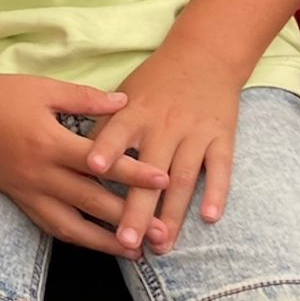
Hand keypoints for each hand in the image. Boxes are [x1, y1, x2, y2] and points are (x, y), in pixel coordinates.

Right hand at [0, 68, 171, 256]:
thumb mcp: (43, 89)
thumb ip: (85, 99)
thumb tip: (125, 103)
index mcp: (50, 143)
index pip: (101, 164)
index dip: (135, 173)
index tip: (165, 180)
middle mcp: (41, 175)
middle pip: (92, 203)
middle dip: (130, 219)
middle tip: (164, 232)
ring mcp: (28, 192)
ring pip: (72, 227)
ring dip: (105, 242)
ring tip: (136, 252)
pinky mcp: (18, 200)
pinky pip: (50, 227)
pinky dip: (76, 238)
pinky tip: (95, 243)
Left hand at [83, 38, 240, 255]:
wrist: (204, 56)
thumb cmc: (156, 82)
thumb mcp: (126, 94)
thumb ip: (104, 125)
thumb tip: (78, 159)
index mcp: (135, 111)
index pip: (117, 132)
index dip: (106, 149)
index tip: (93, 170)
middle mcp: (164, 124)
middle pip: (150, 171)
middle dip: (138, 207)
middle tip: (126, 240)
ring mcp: (194, 133)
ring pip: (183, 178)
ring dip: (173, 214)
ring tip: (162, 245)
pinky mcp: (221, 138)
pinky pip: (220, 169)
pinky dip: (216, 192)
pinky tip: (210, 218)